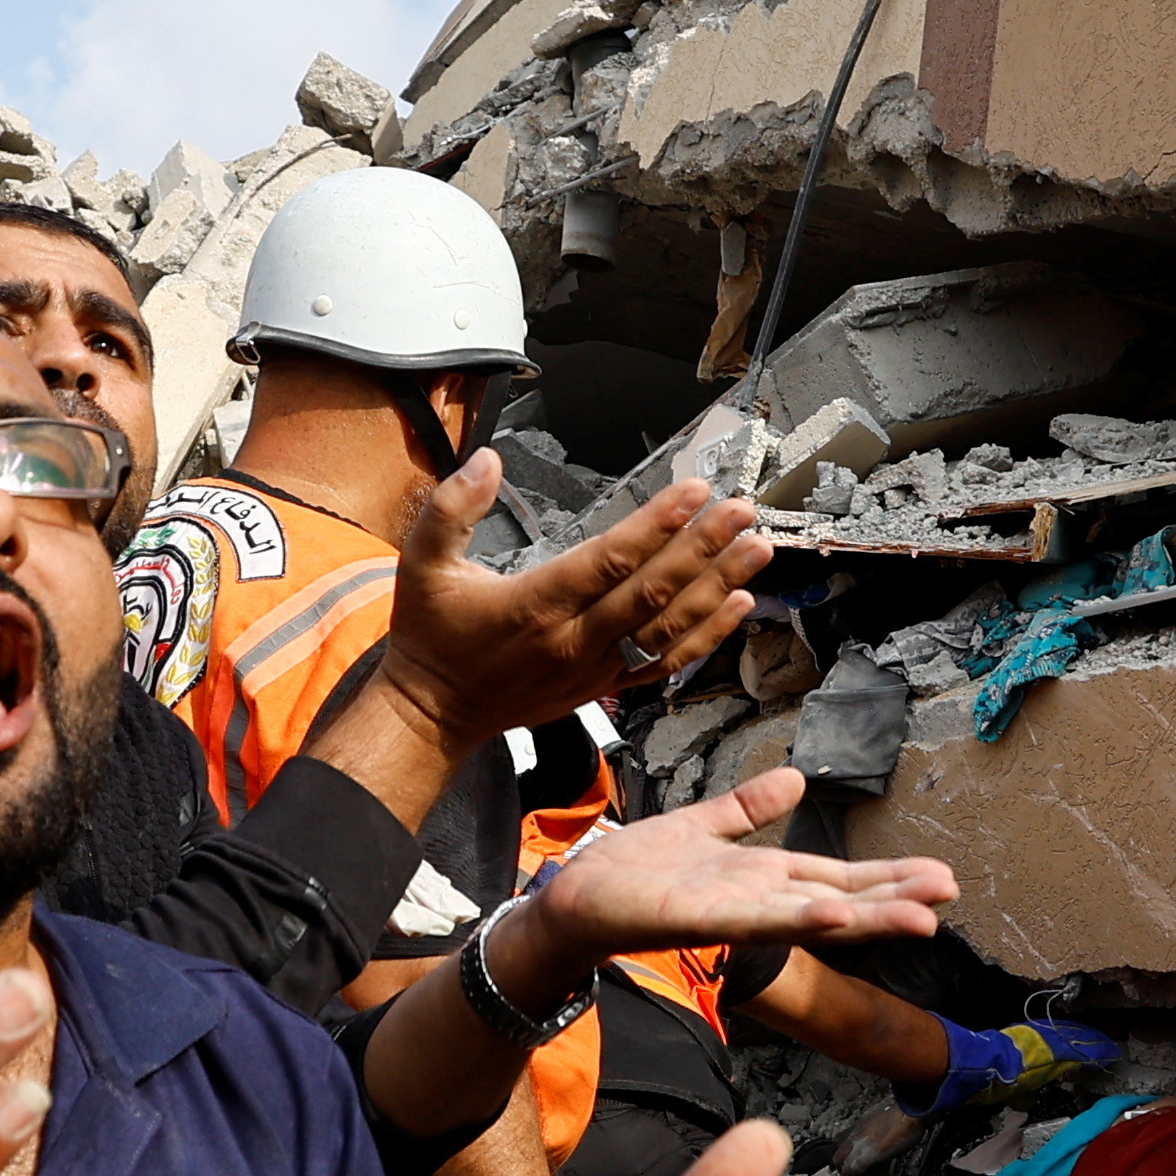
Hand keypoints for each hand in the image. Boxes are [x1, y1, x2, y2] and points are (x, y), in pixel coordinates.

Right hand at [380, 459, 769, 752]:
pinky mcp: (603, 685)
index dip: (656, 525)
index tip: (692, 492)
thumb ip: (451, 507)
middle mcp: (575, 639)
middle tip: (742, 512)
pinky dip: (706, 635)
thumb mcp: (421, 565)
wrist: (433, 715)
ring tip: (754, 551)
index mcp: (536, 604)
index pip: (609, 560)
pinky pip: (665, 662)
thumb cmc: (432, 639)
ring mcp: (595, 667)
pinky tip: (735, 605)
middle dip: (703, 547)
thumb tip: (486, 461)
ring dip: (717, 585)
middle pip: (653, 591)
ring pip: (669, 628)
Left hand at [514, 768, 952, 987]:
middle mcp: (757, 900)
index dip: (888, 879)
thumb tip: (797, 778)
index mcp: (761, 877)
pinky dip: (797, 917)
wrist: (574, 897)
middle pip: (841, 900)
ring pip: (812, 916)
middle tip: (951, 895)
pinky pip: (756, 920)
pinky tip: (834, 913)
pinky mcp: (699, 920)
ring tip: (919, 918)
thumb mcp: (702, 825)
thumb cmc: (632, 869)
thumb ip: (749, 807)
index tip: (940, 879)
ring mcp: (732, 914)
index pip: (838, 877)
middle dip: (895, 900)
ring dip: (866, 917)